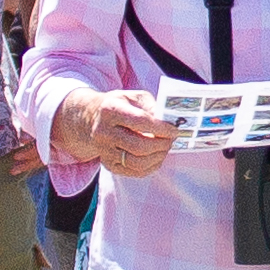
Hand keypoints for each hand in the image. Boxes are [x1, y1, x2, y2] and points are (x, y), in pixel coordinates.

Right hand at [57, 90, 178, 179]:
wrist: (95, 118)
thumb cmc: (121, 105)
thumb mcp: (135, 97)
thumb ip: (152, 107)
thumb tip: (169, 122)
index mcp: (110, 110)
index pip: (140, 122)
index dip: (161, 128)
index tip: (174, 130)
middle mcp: (103, 132)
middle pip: (139, 146)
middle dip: (161, 144)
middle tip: (171, 140)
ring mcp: (104, 150)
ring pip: (137, 163)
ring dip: (158, 157)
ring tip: (165, 148)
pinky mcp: (108, 164)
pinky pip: (134, 172)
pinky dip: (151, 166)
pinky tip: (157, 157)